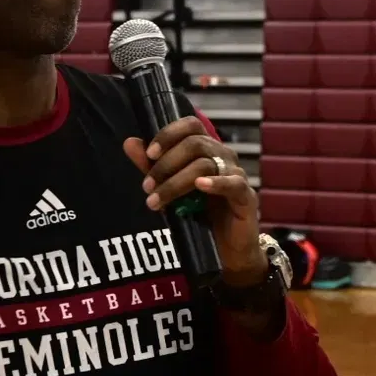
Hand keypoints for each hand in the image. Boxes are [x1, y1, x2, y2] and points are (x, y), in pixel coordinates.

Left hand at [122, 117, 264, 285]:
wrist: (225, 249)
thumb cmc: (199, 214)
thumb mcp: (170, 188)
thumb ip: (152, 166)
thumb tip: (129, 143)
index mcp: (206, 148)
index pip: (190, 125)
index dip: (169, 134)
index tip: (149, 153)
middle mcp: (222, 155)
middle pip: (195, 144)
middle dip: (166, 164)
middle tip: (147, 186)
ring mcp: (235, 174)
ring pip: (205, 164)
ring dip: (176, 182)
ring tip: (157, 200)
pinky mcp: (246, 195)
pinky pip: (232, 183)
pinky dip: (215, 182)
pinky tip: (199, 185)